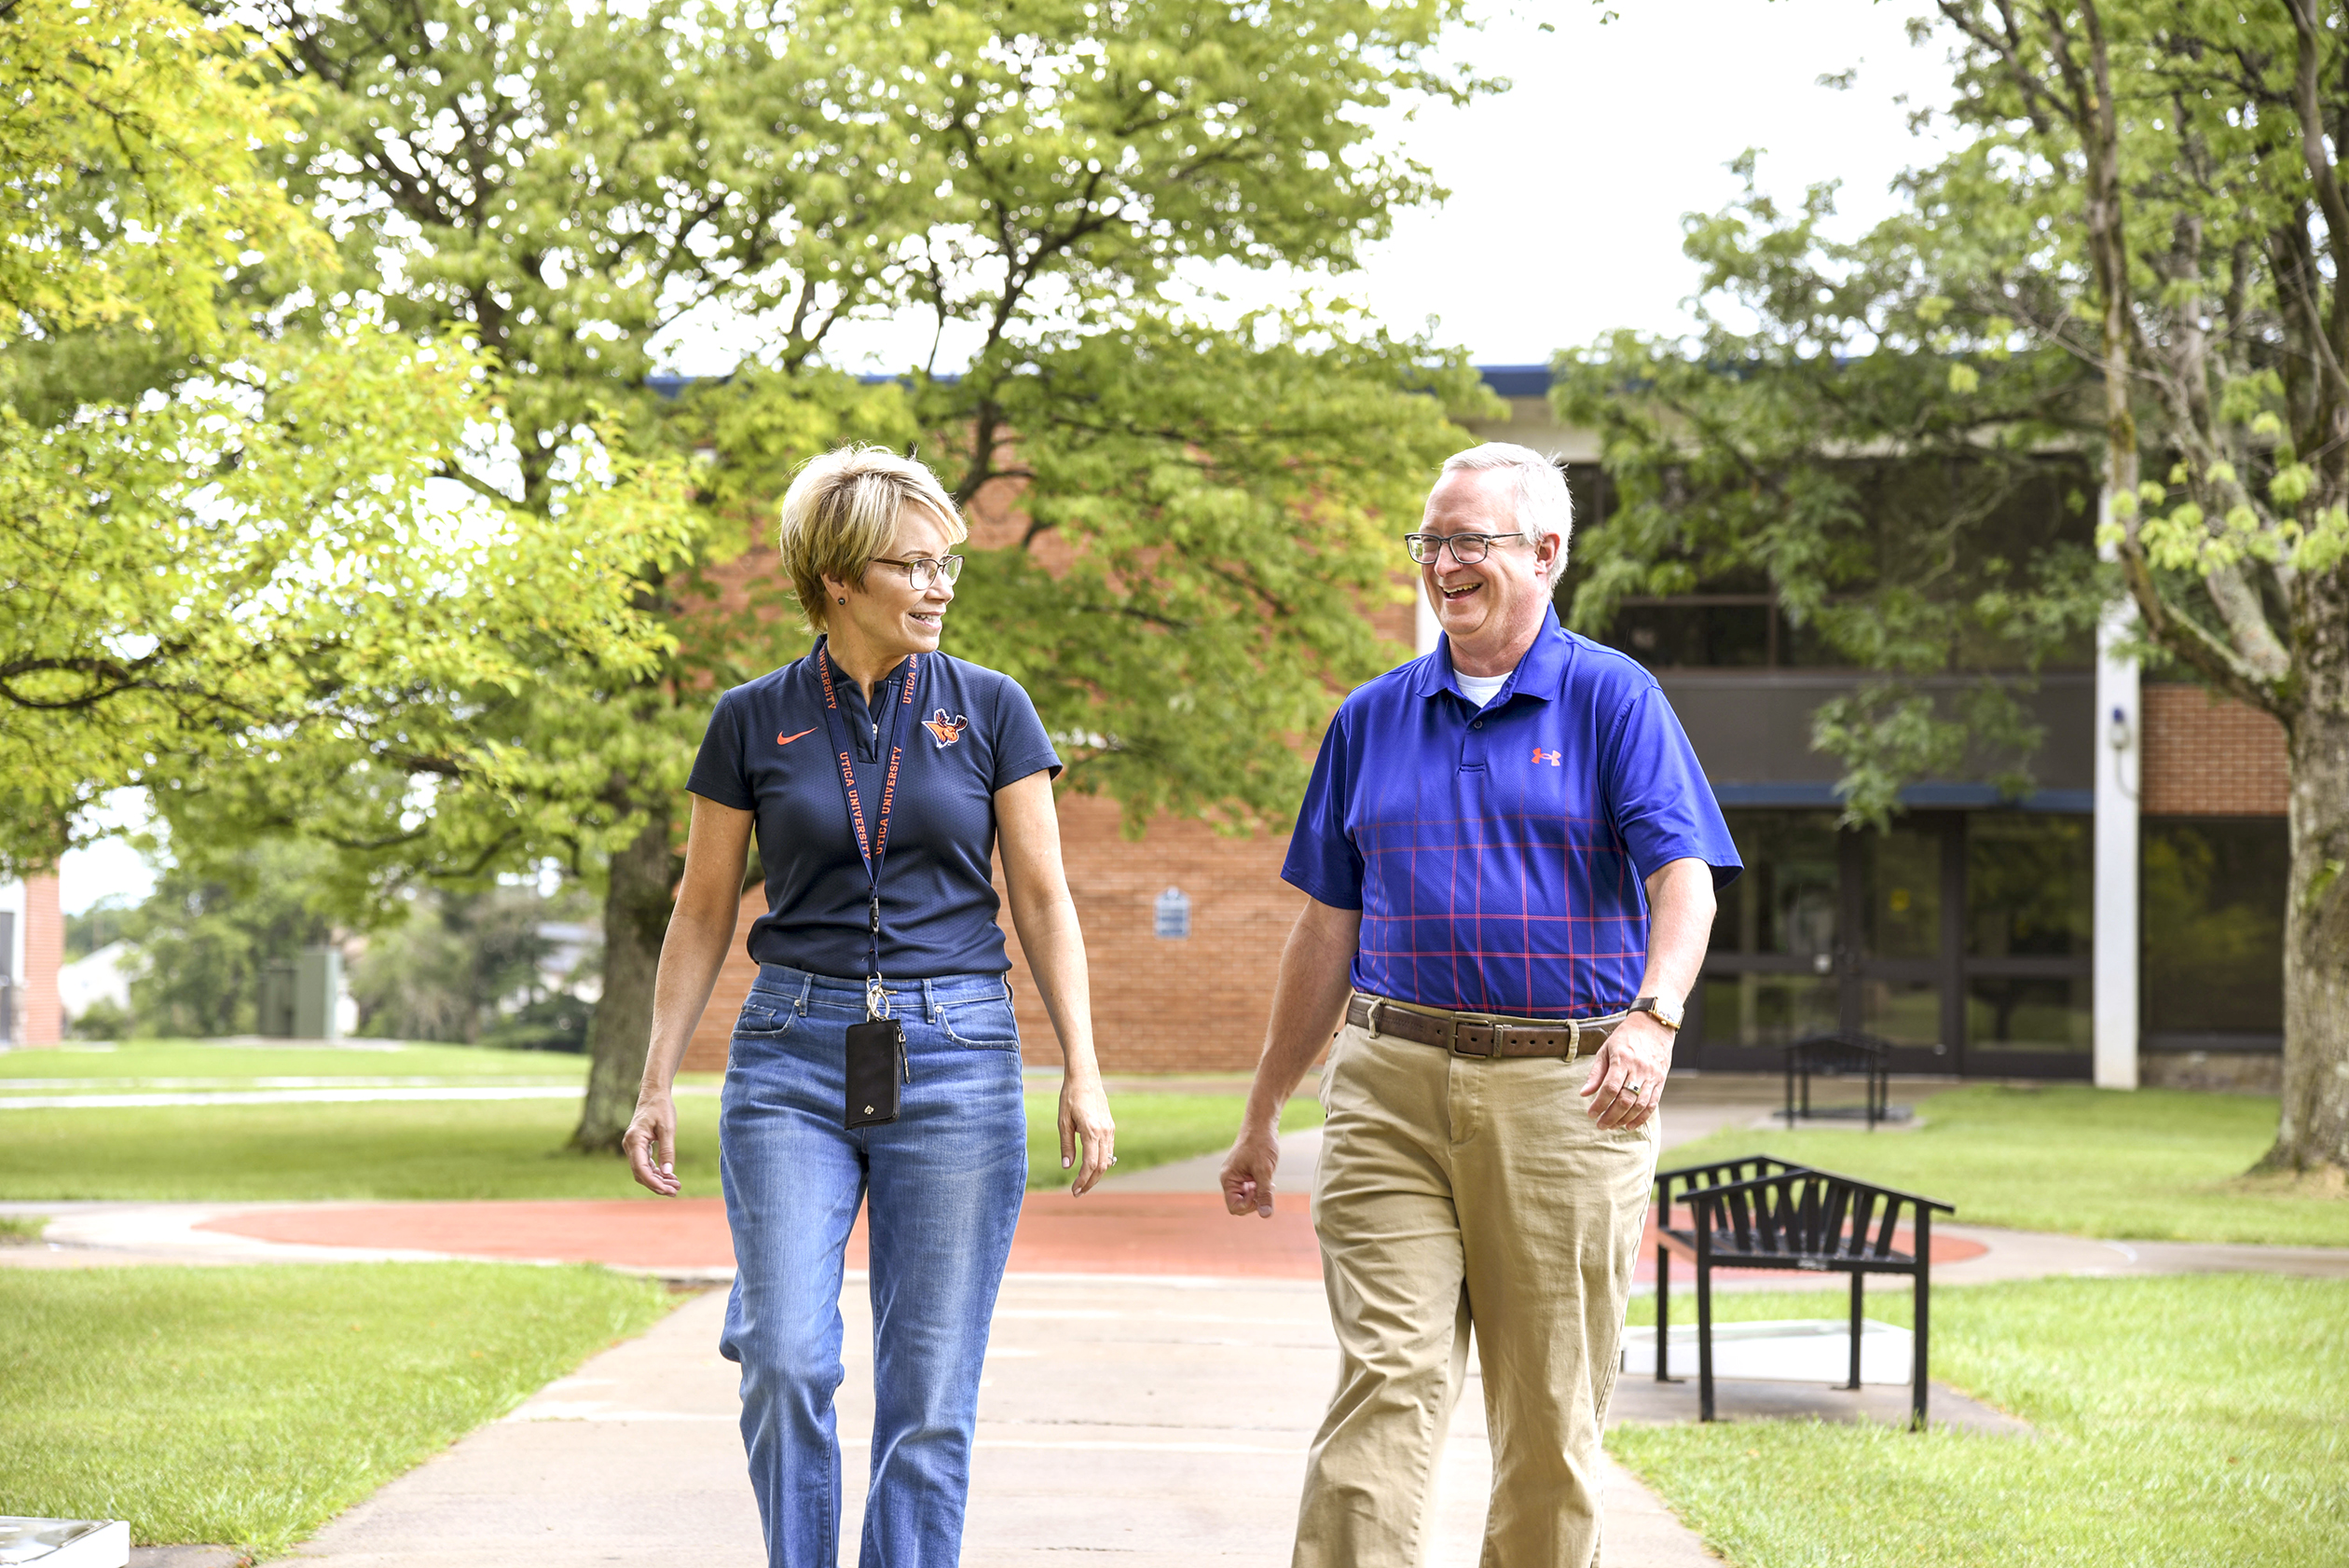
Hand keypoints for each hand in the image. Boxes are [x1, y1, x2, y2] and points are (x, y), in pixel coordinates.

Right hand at [623, 1092, 680, 1195]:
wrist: (654, 1094)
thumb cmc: (661, 1108)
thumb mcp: (668, 1128)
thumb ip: (667, 1150)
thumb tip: (668, 1173)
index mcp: (634, 1140)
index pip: (640, 1168)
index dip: (653, 1182)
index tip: (667, 1190)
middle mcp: (630, 1145)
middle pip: (640, 1173)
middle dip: (657, 1185)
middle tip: (675, 1191)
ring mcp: (633, 1147)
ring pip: (643, 1171)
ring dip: (658, 1180)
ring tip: (676, 1186)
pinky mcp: (639, 1147)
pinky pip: (645, 1165)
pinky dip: (657, 1172)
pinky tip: (670, 1177)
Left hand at [1058, 1072, 1115, 1195]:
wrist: (1085, 1077)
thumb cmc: (1070, 1097)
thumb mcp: (1063, 1121)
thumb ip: (1066, 1145)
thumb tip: (1067, 1167)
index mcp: (1091, 1131)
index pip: (1091, 1164)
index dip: (1083, 1180)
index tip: (1074, 1190)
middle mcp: (1105, 1132)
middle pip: (1102, 1166)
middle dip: (1090, 1182)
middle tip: (1077, 1192)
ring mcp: (1110, 1129)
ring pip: (1108, 1160)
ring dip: (1097, 1174)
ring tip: (1083, 1183)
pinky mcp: (1111, 1126)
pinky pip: (1109, 1150)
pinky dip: (1102, 1162)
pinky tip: (1091, 1168)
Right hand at [1219, 1122, 1280, 1217]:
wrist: (1262, 1125)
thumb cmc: (1260, 1144)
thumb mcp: (1264, 1171)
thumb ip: (1264, 1194)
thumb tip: (1265, 1215)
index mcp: (1228, 1179)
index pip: (1234, 1207)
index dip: (1248, 1206)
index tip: (1259, 1191)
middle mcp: (1230, 1180)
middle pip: (1241, 1205)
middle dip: (1255, 1200)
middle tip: (1266, 1186)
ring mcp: (1238, 1177)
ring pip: (1248, 1198)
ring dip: (1259, 1194)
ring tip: (1268, 1181)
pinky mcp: (1246, 1174)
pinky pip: (1252, 1190)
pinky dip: (1261, 1187)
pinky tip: (1268, 1177)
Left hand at [1580, 1013, 1673, 1130]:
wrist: (1654, 1025)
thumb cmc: (1626, 1037)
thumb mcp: (1606, 1049)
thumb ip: (1596, 1073)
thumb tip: (1584, 1093)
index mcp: (1622, 1059)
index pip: (1610, 1088)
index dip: (1599, 1104)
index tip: (1591, 1113)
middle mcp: (1639, 1069)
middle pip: (1625, 1100)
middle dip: (1611, 1116)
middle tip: (1600, 1125)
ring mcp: (1652, 1076)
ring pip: (1639, 1105)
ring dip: (1625, 1119)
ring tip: (1613, 1126)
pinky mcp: (1661, 1081)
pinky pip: (1652, 1104)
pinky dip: (1641, 1118)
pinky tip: (1630, 1125)